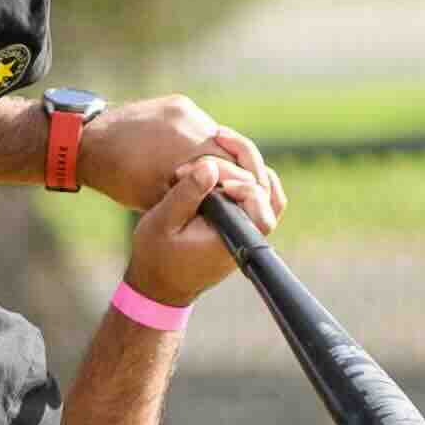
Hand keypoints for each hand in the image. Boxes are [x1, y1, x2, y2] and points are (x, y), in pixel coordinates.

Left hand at [77, 91, 277, 226]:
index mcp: (188, 147)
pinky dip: (200, 140)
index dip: (243, 183)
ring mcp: (184, 107)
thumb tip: (230, 202)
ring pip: (216, 134)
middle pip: (230, 147)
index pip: (234, 165)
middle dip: (234, 167)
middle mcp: (190, 120)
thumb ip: (197, 196)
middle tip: (238, 187)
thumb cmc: (120, 178)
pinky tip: (194, 156)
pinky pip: (199, 123)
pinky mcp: (177, 102)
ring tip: (215, 174)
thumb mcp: (160, 198)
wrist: (88, 142)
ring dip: (218, 153)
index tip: (246, 197)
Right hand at [105, 128, 280, 306]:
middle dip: (239, 160)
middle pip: (266, 189)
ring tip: (221, 141)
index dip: (242, 179)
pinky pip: (257, 195)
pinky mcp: (241, 225)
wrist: (160, 283)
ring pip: (267, 190)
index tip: (210, 169)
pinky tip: (222, 161)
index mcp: (233, 237)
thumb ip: (187, 194)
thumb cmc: (157, 255)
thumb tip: (210, 166)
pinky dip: (244, 174)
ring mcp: (248, 231)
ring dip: (247, 164)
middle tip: (207, 147)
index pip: (260, 203)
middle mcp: (248, 235)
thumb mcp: (162, 222)